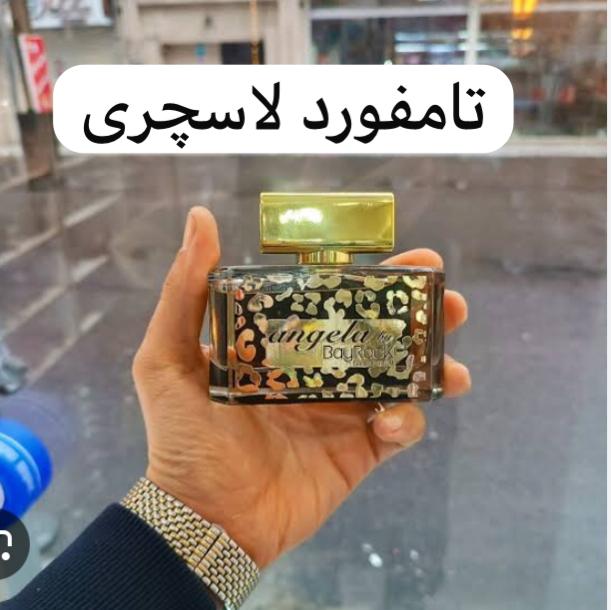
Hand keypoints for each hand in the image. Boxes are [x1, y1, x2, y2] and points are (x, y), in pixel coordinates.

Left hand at [132, 207, 469, 567]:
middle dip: (420, 317)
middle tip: (449, 306)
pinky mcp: (358, 451)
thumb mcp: (169, 357)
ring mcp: (342, 411)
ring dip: (432, 368)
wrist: (205, 516)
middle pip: (380, 334)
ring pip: (400, 378)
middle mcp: (319, 370)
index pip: (336, 300)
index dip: (375, 279)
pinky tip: (392, 421)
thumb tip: (202, 218)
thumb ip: (186, 292)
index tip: (411, 262)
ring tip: (452, 369)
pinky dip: (408, 421)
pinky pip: (398, 430)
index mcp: (285, 343)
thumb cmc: (184, 437)